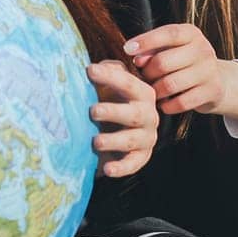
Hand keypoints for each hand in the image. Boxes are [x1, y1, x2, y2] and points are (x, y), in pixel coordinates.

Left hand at [87, 59, 158, 177]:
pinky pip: (132, 164)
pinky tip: (107, 170)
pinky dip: (120, 168)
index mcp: (142, 93)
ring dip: (113, 140)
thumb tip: (96, 66)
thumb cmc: (111, 99)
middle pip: (134, 113)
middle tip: (93, 111)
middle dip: (114, 112)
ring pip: (131, 140)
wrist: (117, 130)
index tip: (89, 71)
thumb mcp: (110, 84)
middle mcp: (148, 114)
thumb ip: (108, 71)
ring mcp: (146, 137)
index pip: (128, 83)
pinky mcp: (140, 157)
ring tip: (96, 142)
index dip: (110, 77)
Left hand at [127, 23, 237, 119]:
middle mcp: (203, 49)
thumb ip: (151, 49)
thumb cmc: (182, 61)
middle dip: (147, 73)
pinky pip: (181, 102)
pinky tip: (164, 103)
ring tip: (152, 91)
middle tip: (143, 78)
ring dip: (155, 91)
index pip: (168, 34)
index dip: (146, 41)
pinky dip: (167, 105)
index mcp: (191, 33)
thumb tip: (135, 57)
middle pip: (163, 62)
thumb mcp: (169, 48)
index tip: (127, 49)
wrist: (216, 80)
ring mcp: (210, 71)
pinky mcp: (213, 91)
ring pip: (170, 84)